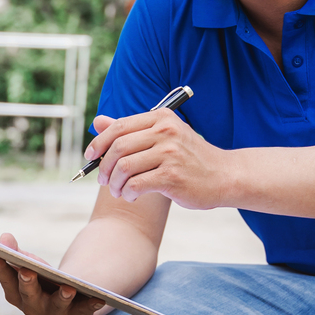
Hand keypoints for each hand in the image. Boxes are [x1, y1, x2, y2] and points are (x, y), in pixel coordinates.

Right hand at [0, 233, 104, 314]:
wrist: (66, 303)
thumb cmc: (42, 279)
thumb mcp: (30, 263)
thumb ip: (16, 252)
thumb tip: (4, 237)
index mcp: (16, 294)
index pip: (6, 281)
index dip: (0, 269)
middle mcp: (32, 307)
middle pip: (29, 296)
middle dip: (28, 284)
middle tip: (27, 272)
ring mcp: (54, 314)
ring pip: (57, 306)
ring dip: (62, 298)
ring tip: (68, 288)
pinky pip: (84, 311)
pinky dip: (91, 305)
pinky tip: (99, 298)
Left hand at [85, 111, 230, 208]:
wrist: (224, 176)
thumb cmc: (190, 159)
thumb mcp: (163, 137)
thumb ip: (131, 130)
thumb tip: (98, 121)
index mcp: (161, 118)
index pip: (119, 126)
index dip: (99, 142)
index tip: (90, 156)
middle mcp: (166, 132)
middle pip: (118, 148)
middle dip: (104, 167)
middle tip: (104, 180)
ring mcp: (170, 154)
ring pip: (124, 168)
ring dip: (115, 184)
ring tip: (119, 191)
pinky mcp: (172, 177)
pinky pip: (135, 185)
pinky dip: (128, 193)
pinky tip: (132, 196)